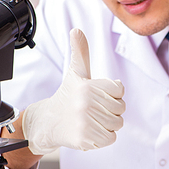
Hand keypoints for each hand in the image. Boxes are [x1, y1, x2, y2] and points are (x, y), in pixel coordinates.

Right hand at [22, 28, 125, 154]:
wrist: (48, 122)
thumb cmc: (68, 96)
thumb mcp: (76, 73)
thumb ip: (81, 52)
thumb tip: (76, 30)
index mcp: (87, 85)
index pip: (119, 89)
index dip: (111, 94)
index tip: (96, 96)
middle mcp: (86, 102)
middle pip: (121, 108)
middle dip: (110, 111)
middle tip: (92, 110)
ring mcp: (84, 121)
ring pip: (117, 124)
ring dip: (107, 125)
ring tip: (91, 120)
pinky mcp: (84, 138)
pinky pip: (110, 138)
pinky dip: (103, 138)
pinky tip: (89, 131)